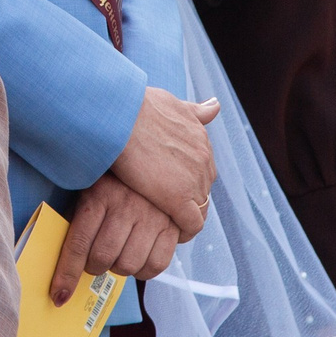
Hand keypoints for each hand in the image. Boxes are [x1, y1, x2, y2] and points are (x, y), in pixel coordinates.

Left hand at [51, 174, 180, 304]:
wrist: (155, 162)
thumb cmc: (113, 182)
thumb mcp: (89, 190)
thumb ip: (77, 220)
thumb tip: (61, 263)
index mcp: (99, 194)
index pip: (78, 243)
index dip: (66, 274)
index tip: (59, 295)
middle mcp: (126, 204)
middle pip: (103, 258)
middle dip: (93, 267)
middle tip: (94, 261)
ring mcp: (152, 216)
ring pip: (128, 265)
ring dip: (118, 268)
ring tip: (117, 256)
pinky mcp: (173, 226)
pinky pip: (156, 265)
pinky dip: (143, 271)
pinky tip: (138, 259)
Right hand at [109, 88, 219, 242]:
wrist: (120, 117)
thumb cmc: (136, 107)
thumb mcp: (172, 102)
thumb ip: (194, 109)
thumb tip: (215, 106)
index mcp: (200, 138)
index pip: (203, 167)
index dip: (188, 178)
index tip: (172, 185)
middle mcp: (203, 158)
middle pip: (203, 187)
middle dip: (188, 196)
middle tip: (167, 205)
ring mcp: (193, 180)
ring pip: (199, 207)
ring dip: (185, 215)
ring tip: (167, 222)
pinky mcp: (179, 200)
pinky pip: (192, 224)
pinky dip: (184, 231)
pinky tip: (170, 234)